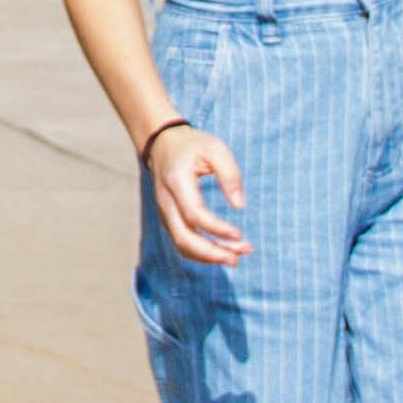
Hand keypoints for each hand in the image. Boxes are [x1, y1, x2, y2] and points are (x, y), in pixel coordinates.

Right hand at [146, 124, 251, 265]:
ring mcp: (165, 213)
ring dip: (208, 256)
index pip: (193, 214)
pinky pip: (182, 243)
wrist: (163, 144)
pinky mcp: (169, 219)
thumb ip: (229, 174)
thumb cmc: (193, 145)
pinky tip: (223, 251)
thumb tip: (240, 206)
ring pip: (182, 245)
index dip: (215, 228)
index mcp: (176, 181)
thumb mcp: (215, 148)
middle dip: (210, 253)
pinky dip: (202, 252)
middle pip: (183, 238)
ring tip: (237, 256)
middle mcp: (166, 201)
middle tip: (237, 258)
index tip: (238, 234)